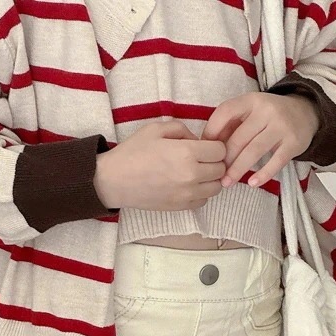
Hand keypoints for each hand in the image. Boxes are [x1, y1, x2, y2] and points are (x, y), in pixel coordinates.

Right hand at [93, 119, 227, 210]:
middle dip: (215, 161)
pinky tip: (189, 185)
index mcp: (187, 153)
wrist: (115, 181)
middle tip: (202, 158)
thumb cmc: (133, 152)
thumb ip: (182, 129)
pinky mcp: (181, 207)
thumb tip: (197, 140)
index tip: (205, 146)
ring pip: (216, 188)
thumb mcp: (156, 129)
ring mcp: (187, 195)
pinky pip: (203, 201)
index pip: (220, 151)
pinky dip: (201, 193)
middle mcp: (191, 176)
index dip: (215, 145)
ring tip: (197, 172)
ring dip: (211, 179)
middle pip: (221, 169)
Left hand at [201, 91, 318, 187]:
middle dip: (225, 159)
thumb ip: (231, 124)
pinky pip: (276, 162)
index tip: (205, 150)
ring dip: (238, 169)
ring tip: (227, 183)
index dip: (212, 131)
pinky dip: (263, 174)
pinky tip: (252, 183)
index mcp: (251, 100)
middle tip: (215, 174)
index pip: (226, 111)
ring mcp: (281, 127)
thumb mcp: (250, 111)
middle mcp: (266, 111)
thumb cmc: (269, 116)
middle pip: (239, 137)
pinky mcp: (293, 143)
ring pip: (254, 151)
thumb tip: (207, 145)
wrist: (306, 113)